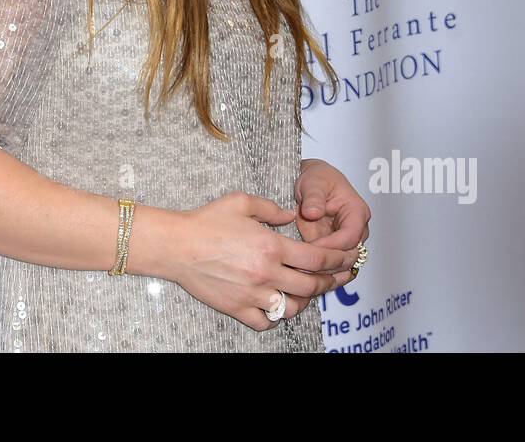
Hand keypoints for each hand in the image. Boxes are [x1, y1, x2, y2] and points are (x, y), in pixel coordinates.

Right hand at [168, 191, 354, 331]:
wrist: (176, 245)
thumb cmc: (206, 221)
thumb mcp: (241, 202)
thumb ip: (271, 208)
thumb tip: (291, 215)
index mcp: (271, 246)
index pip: (316, 258)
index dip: (338, 259)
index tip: (348, 258)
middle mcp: (266, 272)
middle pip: (311, 286)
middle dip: (330, 282)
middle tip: (338, 278)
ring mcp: (252, 293)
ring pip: (292, 307)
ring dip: (304, 301)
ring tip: (307, 292)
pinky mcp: (237, 307)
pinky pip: (265, 321)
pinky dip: (275, 317)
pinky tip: (277, 306)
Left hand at [294, 159, 370, 279]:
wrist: (312, 182)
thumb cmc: (317, 178)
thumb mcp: (313, 183)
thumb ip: (313, 197)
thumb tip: (313, 212)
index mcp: (357, 212)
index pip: (350, 237)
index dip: (331, 246)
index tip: (310, 247)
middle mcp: (357, 230)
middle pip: (349, 256)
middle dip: (327, 262)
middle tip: (303, 264)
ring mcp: (347, 242)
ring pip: (342, 265)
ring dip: (324, 271)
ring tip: (301, 271)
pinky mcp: (335, 249)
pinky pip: (333, 267)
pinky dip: (321, 272)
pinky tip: (304, 274)